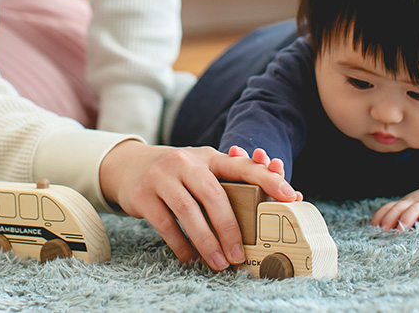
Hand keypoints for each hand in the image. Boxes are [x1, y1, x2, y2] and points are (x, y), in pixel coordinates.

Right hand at [99, 141, 299, 270]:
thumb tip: (269, 205)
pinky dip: (180, 244)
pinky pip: (165, 223)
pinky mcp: (142, 195)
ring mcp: (161, 177)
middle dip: (230, 228)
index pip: (241, 165)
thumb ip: (228, 181)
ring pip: (188, 211)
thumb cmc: (178, 173)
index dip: (267, 178)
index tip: (290, 195)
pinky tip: (190, 257)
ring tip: (219, 263)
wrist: (128, 166)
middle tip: (239, 254)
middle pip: (213, 195)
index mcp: (208, 156)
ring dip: (206, 241)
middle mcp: (185, 162)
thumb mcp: (201, 167)